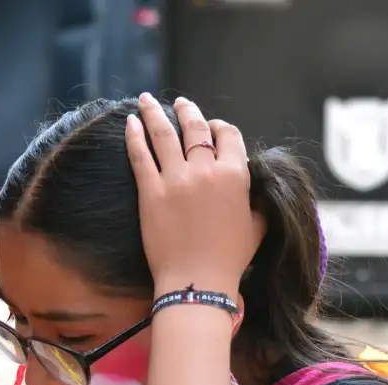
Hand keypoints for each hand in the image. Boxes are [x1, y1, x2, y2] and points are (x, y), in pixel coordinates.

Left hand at [126, 93, 263, 294]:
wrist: (197, 281)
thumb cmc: (230, 259)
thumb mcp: (257, 228)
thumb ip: (258, 203)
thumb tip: (256, 191)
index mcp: (235, 176)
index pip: (229, 136)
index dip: (220, 127)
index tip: (213, 127)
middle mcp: (206, 171)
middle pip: (196, 129)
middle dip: (187, 111)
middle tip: (180, 103)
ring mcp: (176, 180)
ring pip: (164, 134)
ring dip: (154, 112)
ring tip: (147, 99)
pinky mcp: (151, 192)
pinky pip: (140, 155)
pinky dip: (133, 135)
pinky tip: (129, 122)